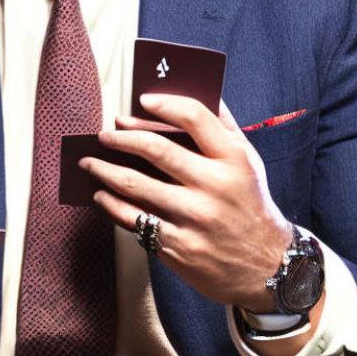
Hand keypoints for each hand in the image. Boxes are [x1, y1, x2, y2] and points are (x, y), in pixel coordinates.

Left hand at [80, 94, 291, 312]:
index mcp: (234, 159)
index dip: (165, 104)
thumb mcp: (249, 162)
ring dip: (105, 170)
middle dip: (121, 138)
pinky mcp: (178, 246)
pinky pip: (134, 220)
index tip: (141, 100)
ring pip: (137, 185)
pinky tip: (101, 195)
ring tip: (90, 162)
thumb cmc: (251, 204)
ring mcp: (195, 218)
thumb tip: (194, 90)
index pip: (195, 117)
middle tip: (104, 135)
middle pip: (157, 150)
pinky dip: (111, 205)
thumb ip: (224, 126)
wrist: (266, 265)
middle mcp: (215, 186)